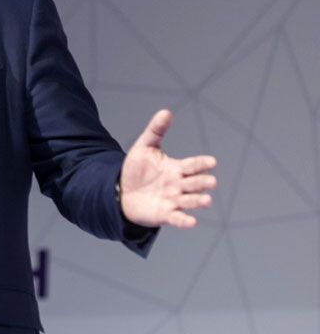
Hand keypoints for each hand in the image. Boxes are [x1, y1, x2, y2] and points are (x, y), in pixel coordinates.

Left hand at [120, 109, 216, 228]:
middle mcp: (179, 185)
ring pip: (190, 201)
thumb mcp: (144, 147)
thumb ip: (156, 131)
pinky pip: (177, 218)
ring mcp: (173, 200)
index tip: (212, 162)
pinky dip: (185, 221)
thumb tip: (166, 112)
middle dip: (203, 183)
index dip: (202, 164)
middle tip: (211, 182)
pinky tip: (192, 221)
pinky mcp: (165, 214)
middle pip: (195, 183)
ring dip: (198, 201)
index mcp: (177, 168)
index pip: (193, 165)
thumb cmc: (137, 169)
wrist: (121, 191)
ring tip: (206, 200)